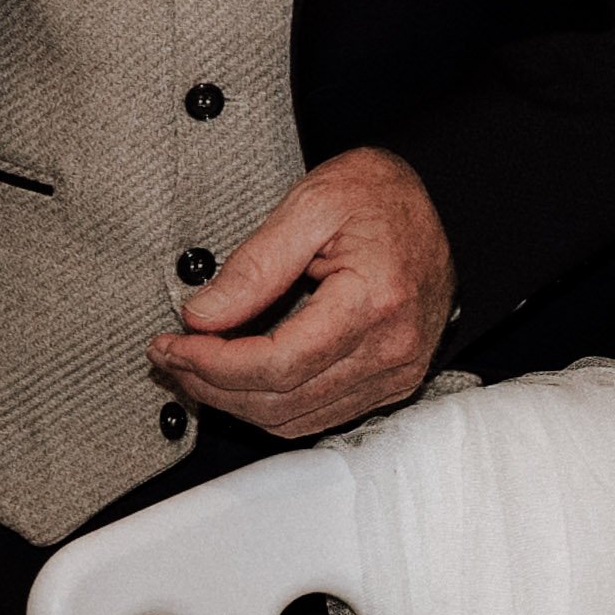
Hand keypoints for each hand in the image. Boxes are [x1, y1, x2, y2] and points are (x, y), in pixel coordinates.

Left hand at [150, 148, 453, 437]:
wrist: (443, 199)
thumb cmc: (382, 195)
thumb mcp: (313, 204)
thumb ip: (254, 264)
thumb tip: (203, 316)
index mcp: (376, 301)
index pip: (277, 363)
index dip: (211, 363)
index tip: (172, 344)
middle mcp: (393, 348)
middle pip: (280, 400)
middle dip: (211, 384)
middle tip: (172, 356)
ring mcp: (397, 371)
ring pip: (294, 419)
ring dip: (235, 401)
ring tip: (197, 367)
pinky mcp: (393, 382)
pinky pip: (318, 416)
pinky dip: (269, 404)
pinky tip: (241, 378)